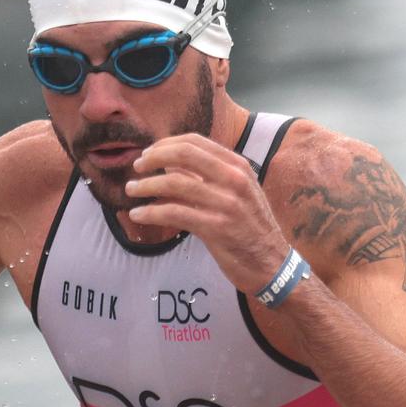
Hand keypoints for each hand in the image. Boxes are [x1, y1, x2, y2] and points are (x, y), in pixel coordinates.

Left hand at [125, 134, 292, 294]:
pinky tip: (138, 214)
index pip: (195, 142)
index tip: (148, 154)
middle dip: (153, 158)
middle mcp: (234, 179)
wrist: (273, 264)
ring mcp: (226, 203)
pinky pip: (174, 213)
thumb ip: (206, 176)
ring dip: (146, 186)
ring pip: (174, 183)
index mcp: (238, 166)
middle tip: (136, 168)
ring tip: (131, 191)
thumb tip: (169, 162)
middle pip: (183, 154)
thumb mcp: (236, 193)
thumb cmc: (251, 229)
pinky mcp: (216, 228)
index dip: (165, 144)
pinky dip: (151, 212)